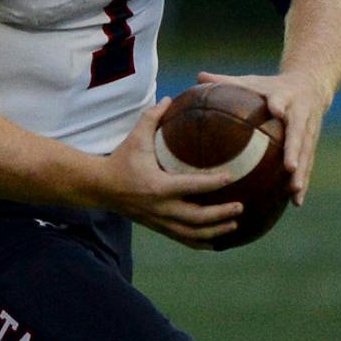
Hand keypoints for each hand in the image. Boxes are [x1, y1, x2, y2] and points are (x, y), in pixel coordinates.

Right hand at [93, 100, 240, 248]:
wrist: (100, 187)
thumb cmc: (120, 159)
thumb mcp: (135, 137)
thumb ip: (152, 117)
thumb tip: (170, 98)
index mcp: (156, 186)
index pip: (189, 187)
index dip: (212, 183)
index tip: (231, 177)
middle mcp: (159, 207)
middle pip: (195, 218)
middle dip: (219, 214)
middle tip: (240, 206)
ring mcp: (158, 220)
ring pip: (191, 233)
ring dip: (215, 231)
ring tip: (235, 224)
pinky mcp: (157, 227)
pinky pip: (182, 239)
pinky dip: (201, 242)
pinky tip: (217, 242)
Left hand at [196, 68, 331, 205]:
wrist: (311, 85)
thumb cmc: (272, 86)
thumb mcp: (253, 81)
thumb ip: (227, 81)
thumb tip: (198, 76)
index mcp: (286, 97)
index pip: (282, 99)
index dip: (280, 104)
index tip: (277, 109)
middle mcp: (301, 115)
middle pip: (300, 135)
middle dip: (296, 151)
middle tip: (290, 168)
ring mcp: (310, 132)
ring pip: (308, 154)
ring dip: (302, 174)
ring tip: (294, 192)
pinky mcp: (312, 144)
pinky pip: (308, 165)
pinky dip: (303, 182)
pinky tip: (296, 202)